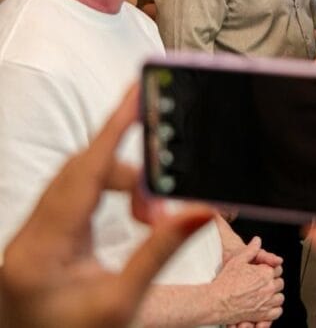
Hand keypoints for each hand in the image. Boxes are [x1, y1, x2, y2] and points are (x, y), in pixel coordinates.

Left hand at [0, 86, 214, 327]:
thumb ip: (160, 252)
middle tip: (170, 180)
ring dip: (123, 187)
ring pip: (79, 183)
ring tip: (154, 216)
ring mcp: (31, 239)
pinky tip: (134, 218)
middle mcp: (29, 237)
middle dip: (132, 168)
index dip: (113, 130)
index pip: (83, 172)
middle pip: (82, 171)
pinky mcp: (40, 244)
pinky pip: (74, 200)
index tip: (136, 96)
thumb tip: (200, 210)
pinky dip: (109, 198)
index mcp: (43, 249)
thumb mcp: (122, 304)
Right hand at [208, 238, 284, 324]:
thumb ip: (251, 250)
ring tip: (265, 295)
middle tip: (262, 284)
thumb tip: (257, 241)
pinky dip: (274, 310)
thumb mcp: (237, 260)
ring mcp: (266, 301)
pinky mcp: (262, 314)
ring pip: (279, 298)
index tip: (264, 274)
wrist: (216, 301)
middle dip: (273, 283)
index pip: (277, 269)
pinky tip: (267, 306)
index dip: (271, 271)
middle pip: (279, 283)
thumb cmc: (225, 282)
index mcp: (266, 273)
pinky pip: (276, 312)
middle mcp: (268, 287)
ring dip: (274, 296)